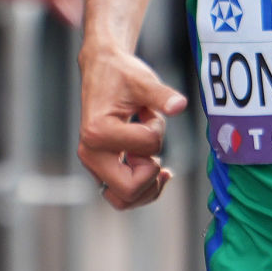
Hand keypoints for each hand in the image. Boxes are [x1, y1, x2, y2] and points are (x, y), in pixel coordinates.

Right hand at [78, 43, 186, 209]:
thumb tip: (180, 105)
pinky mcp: (102, 167)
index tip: (149, 114)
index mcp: (98, 132)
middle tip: (153, 149)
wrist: (103, 70)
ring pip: (124, 200)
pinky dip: (142, 189)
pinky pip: (122, 194)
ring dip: (148, 187)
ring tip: (158, 165)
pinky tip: (157, 171)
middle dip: (151, 172)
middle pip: (128, 191)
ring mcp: (95, 163)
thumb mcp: (143, 81)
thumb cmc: (121, 75)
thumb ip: (161, 95)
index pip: (145, 150)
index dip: (157, 132)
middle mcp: (91, 153)